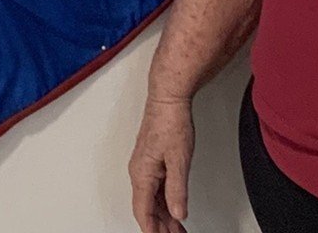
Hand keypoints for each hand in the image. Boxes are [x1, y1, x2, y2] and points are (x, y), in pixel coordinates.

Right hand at [129, 93, 195, 232]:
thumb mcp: (179, 160)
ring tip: (178, 229)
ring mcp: (144, 166)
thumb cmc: (170, 122)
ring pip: (151, 199)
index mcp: (142, 173)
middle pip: (146, 208)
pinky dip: (164, 202)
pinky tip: (174, 208)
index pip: (143, 211)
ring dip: (163, 216)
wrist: (168, 98)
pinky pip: (154, 188)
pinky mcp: (151, 160)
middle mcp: (139, 171)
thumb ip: (177, 190)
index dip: (152, 230)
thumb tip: (178, 213)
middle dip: (160, 226)